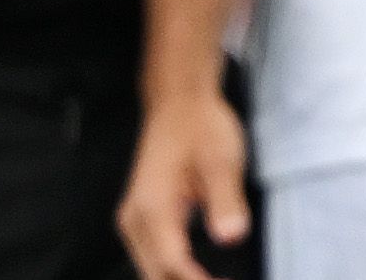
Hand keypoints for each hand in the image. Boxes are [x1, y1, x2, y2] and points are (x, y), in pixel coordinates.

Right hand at [118, 89, 250, 279]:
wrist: (179, 103)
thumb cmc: (200, 126)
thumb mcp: (221, 159)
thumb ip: (225, 199)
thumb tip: (231, 236)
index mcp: (152, 207)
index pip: (172, 264)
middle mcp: (135, 220)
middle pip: (156, 275)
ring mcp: (134, 222)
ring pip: (151, 272)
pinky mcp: (142, 221)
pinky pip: (153, 259)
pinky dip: (174, 272)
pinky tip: (201, 274)